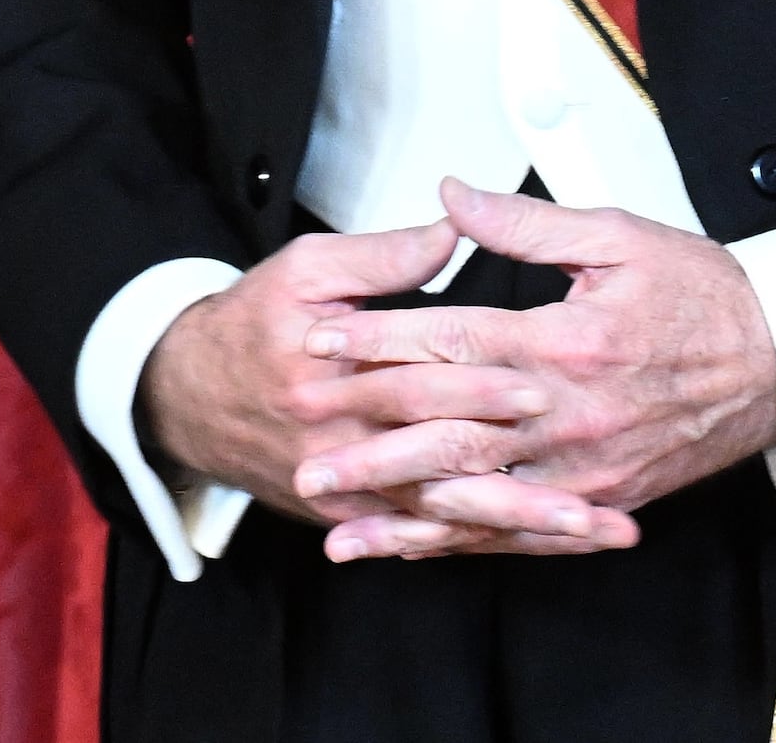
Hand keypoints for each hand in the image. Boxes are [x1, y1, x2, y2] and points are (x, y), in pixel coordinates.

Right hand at [135, 220, 628, 555]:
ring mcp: (341, 486)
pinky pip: (420, 536)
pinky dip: (481, 544)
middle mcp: (339, 440)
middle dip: (518, 483)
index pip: (417, 381)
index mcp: (332, 371)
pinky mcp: (344, 513)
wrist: (187, 393)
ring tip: (586, 529)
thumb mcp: (306, 267)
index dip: (480, 387)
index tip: (542, 388)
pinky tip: (536, 547)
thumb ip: (384, 253)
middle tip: (588, 490)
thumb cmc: (252, 322)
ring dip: (518, 527)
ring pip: (442, 514)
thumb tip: (453, 227)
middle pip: (439, 462)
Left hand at [291, 178, 775, 562]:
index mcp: (566, 342)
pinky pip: (517, 529)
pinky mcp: (599, 502)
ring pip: (476, 493)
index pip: (454, 341)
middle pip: (451, 428)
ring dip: (402, 509)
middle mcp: (570, 414)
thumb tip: (450, 195)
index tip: (323, 338)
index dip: (381, 339)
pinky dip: (460, 542)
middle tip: (305, 450)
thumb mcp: (617, 236)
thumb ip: (525, 223)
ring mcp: (584, 469)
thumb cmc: (703, 294)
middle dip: (370, 440)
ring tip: (337, 520)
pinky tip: (411, 548)